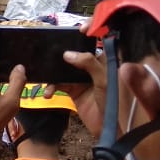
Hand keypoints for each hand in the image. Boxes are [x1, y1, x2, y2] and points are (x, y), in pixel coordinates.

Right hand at [44, 22, 108, 138]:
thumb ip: (89, 64)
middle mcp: (92, 65)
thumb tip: (67, 54)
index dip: (91, 30)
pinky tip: (47, 94)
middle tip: (50, 49)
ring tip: (45, 75)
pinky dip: (50, 87)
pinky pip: (57, 84)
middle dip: (62, 49)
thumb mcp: (104, 80)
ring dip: (52, 71)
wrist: (110, 130)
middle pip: (76, 50)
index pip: (99, 38)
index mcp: (105, 59)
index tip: (79, 29)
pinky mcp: (72, 90)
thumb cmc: (114, 103)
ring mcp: (81, 77)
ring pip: (63, 67)